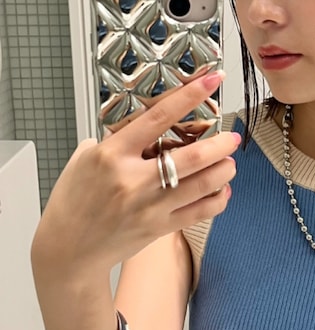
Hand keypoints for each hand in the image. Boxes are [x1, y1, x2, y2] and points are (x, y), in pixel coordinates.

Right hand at [32, 71, 237, 275]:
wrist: (68, 249)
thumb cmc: (75, 200)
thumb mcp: (85, 159)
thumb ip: (115, 138)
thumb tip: (145, 120)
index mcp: (112, 154)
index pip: (159, 117)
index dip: (190, 95)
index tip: (211, 81)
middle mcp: (133, 180)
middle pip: (192, 156)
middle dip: (220, 144)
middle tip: (231, 137)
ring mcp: (149, 206)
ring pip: (203, 184)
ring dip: (224, 170)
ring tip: (229, 163)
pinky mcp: (159, 227)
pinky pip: (200, 211)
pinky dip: (218, 199)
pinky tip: (222, 190)